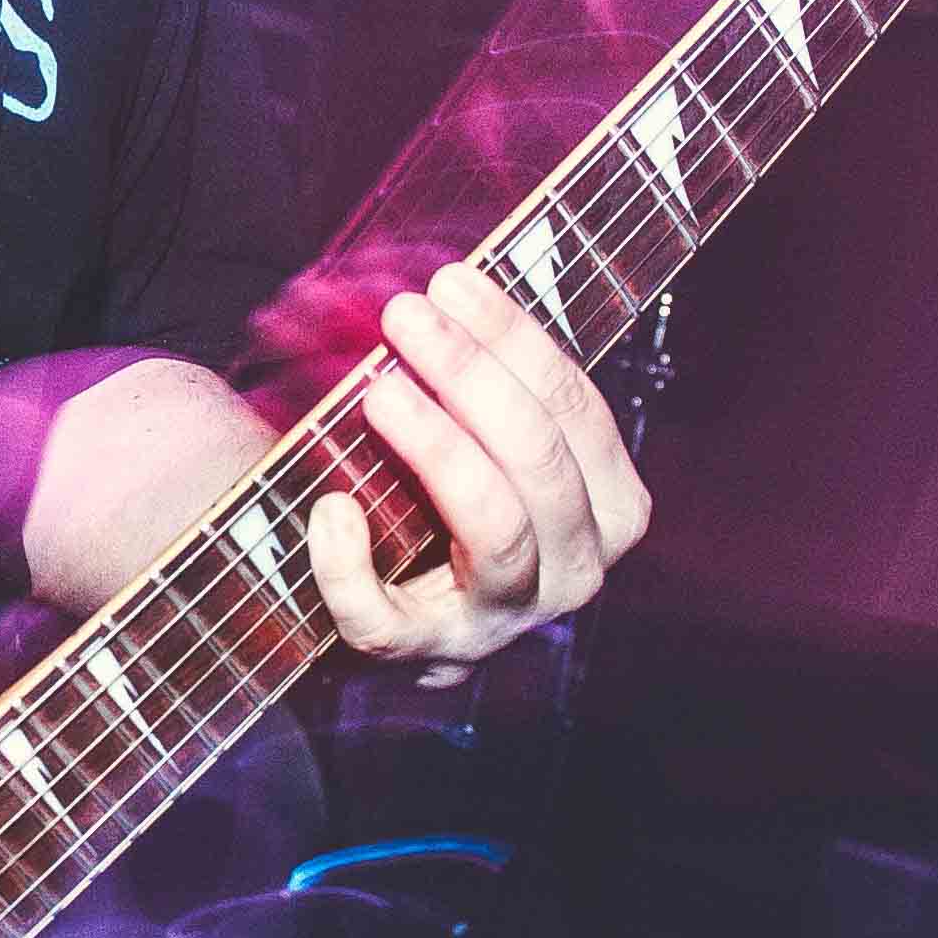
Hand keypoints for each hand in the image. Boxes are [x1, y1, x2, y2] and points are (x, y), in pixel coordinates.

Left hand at [311, 262, 653, 663]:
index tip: (452, 282)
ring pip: (495, 531)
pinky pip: (388, 621)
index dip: (516, 340)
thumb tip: (444, 282)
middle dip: (473, 378)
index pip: (577, 411)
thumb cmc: (451, 496)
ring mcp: (500, 618)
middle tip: (404, 317)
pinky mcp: (423, 655)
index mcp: (608, 506)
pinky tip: (330, 509)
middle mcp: (572, 568)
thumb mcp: (494, 437)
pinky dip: (352, 566)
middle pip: (541, 465)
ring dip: (439, 449)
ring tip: (379, 390)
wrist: (405, 609)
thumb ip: (491, 376)